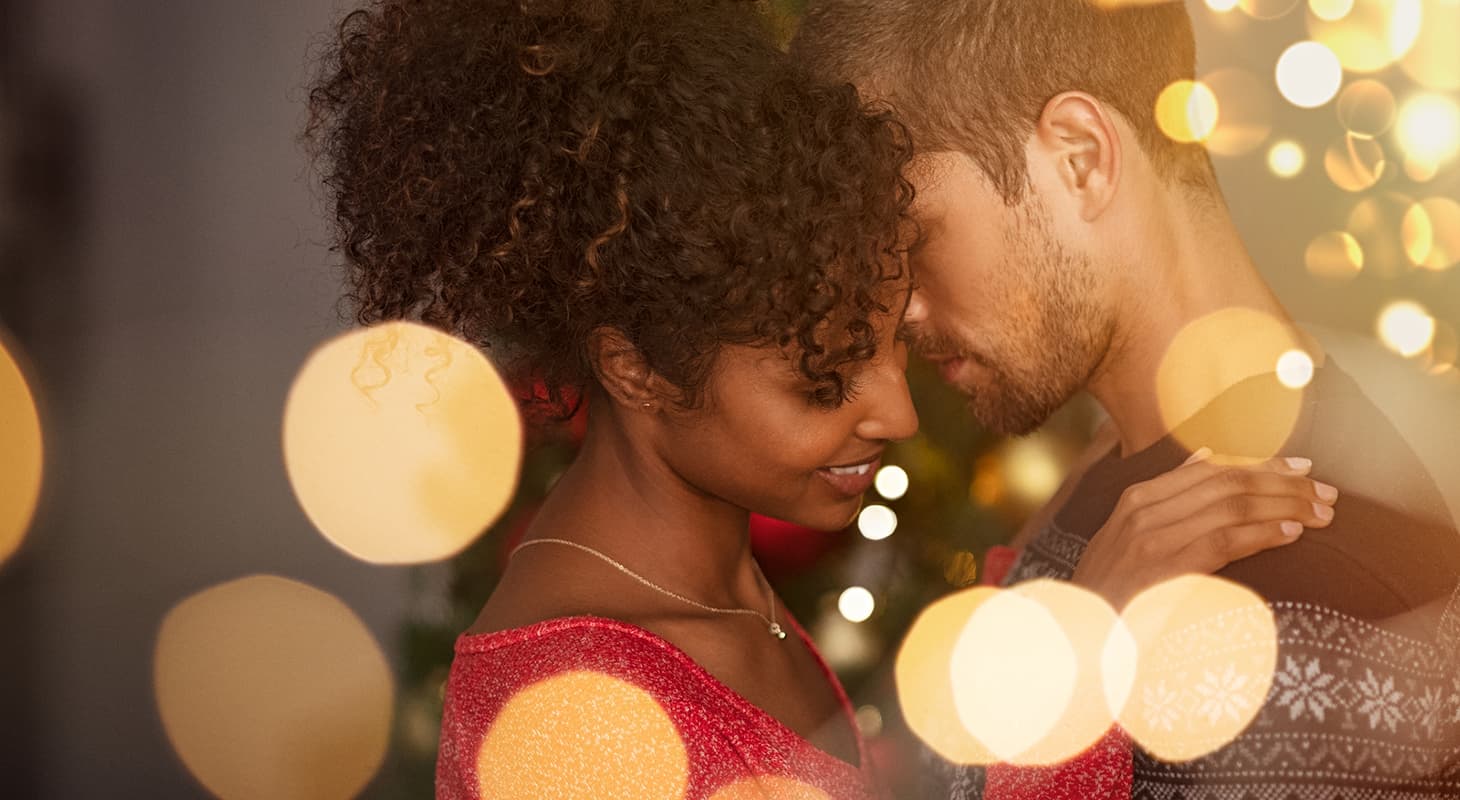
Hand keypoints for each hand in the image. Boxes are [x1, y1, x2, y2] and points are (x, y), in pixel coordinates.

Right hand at [1071, 449, 1338, 608]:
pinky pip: (1223, 541)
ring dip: (1283, 506)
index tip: (1301, 469)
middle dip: (1283, 484)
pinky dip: (1261, 534)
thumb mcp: (1127, 534)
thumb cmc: (1110, 588)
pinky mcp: (1164, 566)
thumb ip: (1167, 498)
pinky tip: (1291, 533)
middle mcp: (1144, 510)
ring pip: (1231, 506)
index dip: (1262, 465)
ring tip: (1320, 512)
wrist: (1079, 632)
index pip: (1212, 469)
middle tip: (1325, 492)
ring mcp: (1152, 537)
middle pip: (1228, 482)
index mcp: (1138, 498)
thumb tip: (1206, 456)